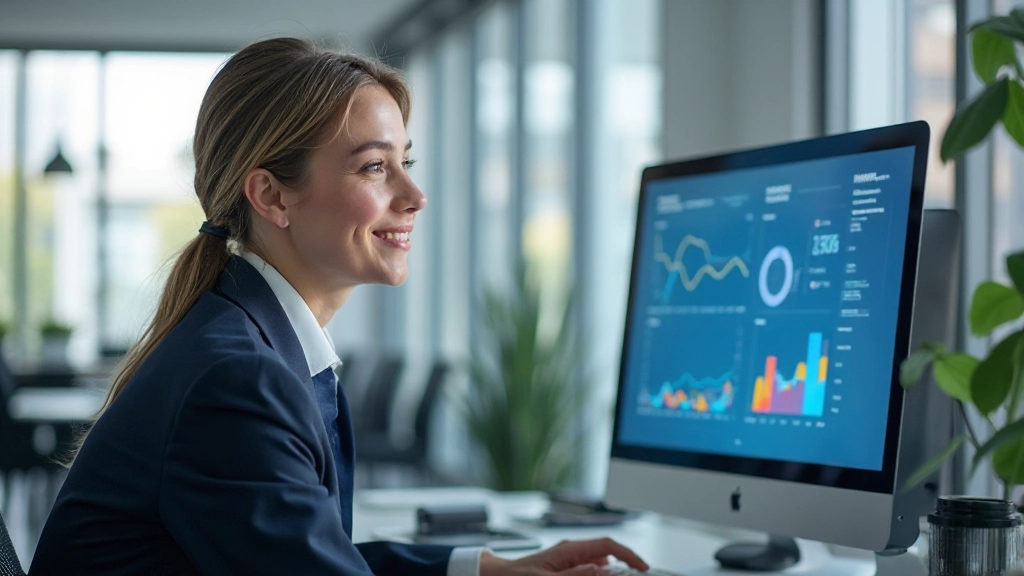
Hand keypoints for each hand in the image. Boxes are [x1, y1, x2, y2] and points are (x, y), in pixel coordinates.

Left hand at [479, 537, 649, 574]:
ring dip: (609, 572)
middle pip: (606, 556)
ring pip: (597, 565)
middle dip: (622, 567)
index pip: (608, 545)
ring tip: (620, 575)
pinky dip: (596, 574)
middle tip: (635, 575)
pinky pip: (586, 570)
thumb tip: (604, 570)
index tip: (643, 568)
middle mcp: (570, 552)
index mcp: (569, 550)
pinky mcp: (562, 570)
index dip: (629, 555)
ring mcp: (566, 560)